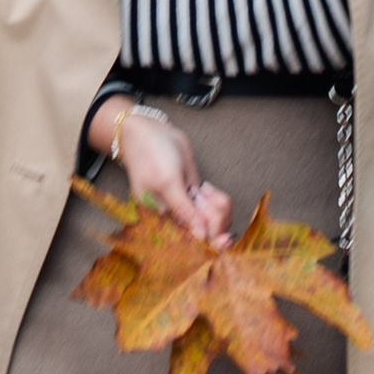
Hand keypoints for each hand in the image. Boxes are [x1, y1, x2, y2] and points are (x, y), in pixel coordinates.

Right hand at [102, 101, 232, 247]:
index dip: (212, 240)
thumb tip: (200, 237)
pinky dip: (219, 199)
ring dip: (219, 206)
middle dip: (217, 217)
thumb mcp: (167, 182)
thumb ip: (183, 210)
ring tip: (205, 189)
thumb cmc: (151, 156)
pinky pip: (216, 208)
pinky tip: (208, 189)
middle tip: (204, 192)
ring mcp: (189, 207)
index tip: (224, 237)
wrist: (149, 132)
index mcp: (166, 221)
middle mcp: (177, 218)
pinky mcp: (196, 197)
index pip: (195, 241)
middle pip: (209, 232)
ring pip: (216, 220)